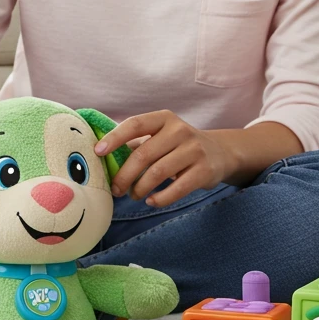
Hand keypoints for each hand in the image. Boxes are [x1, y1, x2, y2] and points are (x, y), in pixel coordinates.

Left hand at [93, 109, 236, 207]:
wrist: (220, 153)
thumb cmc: (179, 145)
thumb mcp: (161, 136)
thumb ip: (135, 143)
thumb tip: (102, 157)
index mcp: (164, 118)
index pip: (135, 124)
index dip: (115, 138)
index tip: (98, 152)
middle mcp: (180, 131)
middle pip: (143, 154)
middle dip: (124, 175)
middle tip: (116, 189)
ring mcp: (194, 150)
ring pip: (158, 173)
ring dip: (140, 188)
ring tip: (134, 196)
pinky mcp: (204, 171)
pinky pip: (177, 188)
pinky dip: (160, 198)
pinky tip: (151, 201)